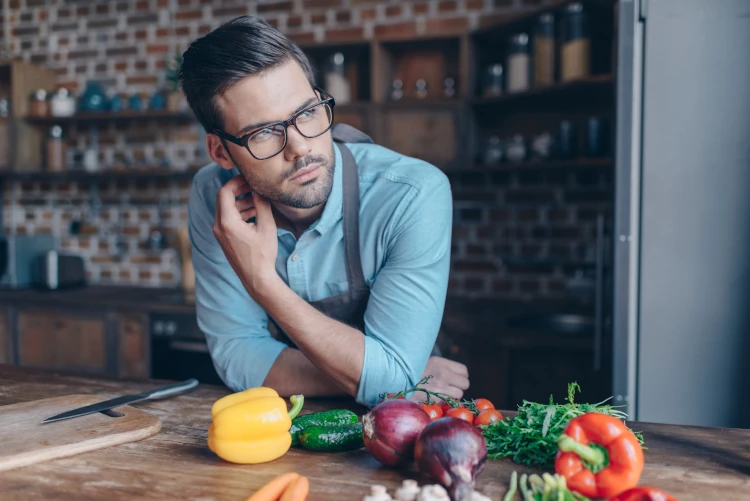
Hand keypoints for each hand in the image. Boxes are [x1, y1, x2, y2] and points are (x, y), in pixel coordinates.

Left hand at [213, 175, 278, 297]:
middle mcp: (218, 226)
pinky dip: (239, 212)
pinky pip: (228, 218)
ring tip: (258, 201)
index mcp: (227, 222)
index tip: (249, 178)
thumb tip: (258, 188)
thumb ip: (261, 204)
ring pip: (226, 208)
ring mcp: (219, 233)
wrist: (256, 278)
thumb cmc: (263, 254)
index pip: (225, 192)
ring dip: (241, 201)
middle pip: (224, 199)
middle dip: (239, 190)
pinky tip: (255, 213)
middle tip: (254, 186)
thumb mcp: (266, 226)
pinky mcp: (223, 237)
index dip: (236, 181)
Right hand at [411, 356, 469, 401]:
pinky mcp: (435, 399)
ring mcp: (440, 387)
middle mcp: (442, 373)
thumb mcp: (424, 363)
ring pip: (459, 394)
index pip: (463, 370)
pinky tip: (436, 401)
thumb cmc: (408, 373)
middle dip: (458, 387)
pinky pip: (449, 402)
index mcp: (439, 362)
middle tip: (449, 389)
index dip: (460, 377)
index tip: (454, 380)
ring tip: (441, 395)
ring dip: (452, 396)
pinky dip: (445, 403)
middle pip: (465, 383)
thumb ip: (438, 367)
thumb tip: (451, 375)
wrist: (394, 381)